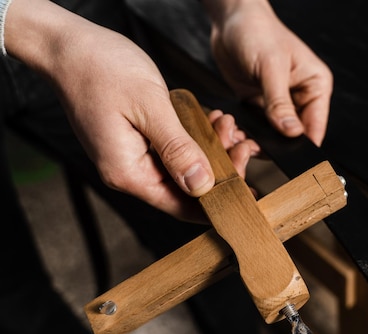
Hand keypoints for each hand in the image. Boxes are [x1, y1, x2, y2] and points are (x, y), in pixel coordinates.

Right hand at [5, 0, 257, 222]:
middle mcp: (129, 171)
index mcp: (128, 172)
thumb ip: (177, 149)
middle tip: (242, 143)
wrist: (68, 45)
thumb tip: (201, 185)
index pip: (180, 204)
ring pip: (182, 166)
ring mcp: (132, 156)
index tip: (249, 189)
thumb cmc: (100, 68)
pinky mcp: (135, 141)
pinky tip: (212, 121)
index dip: (217, 200)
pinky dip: (194, 137)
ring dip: (210, 149)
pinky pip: (172, 149)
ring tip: (228, 126)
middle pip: (185, 187)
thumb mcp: (149, 107)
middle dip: (219, 168)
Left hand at [203, 0, 332, 145]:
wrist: (231, 19)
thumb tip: (292, 132)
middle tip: (251, 145)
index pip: (315, 127)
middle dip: (274, 145)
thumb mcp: (271, 67)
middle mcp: (300, 97)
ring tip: (237, 136)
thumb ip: (280, 102)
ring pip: (272, 136)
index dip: (302, 146)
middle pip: (293, 136)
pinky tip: (232, 130)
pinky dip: (244, 133)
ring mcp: (279, 103)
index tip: (286, 159)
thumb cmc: (257, 31)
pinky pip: (255, 128)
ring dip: (255, 140)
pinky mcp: (259, 105)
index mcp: (315, 86)